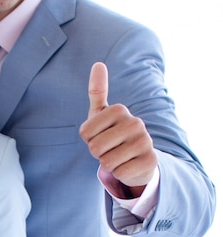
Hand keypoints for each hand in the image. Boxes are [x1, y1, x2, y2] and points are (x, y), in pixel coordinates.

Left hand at [79, 62, 156, 195]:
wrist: (137, 157)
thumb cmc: (112, 133)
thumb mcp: (101, 113)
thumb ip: (97, 91)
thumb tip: (98, 63)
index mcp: (120, 110)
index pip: (85, 133)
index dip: (87, 139)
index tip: (99, 134)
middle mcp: (136, 123)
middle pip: (95, 148)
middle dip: (97, 153)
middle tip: (109, 148)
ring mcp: (146, 142)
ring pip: (107, 162)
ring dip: (108, 164)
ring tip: (118, 156)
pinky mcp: (151, 161)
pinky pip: (120, 173)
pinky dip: (119, 173)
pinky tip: (128, 165)